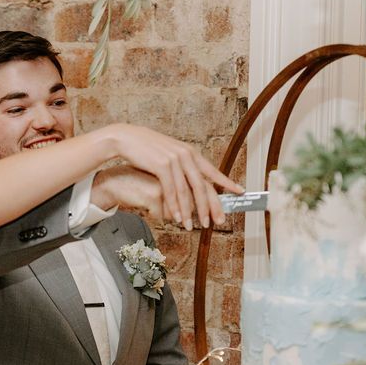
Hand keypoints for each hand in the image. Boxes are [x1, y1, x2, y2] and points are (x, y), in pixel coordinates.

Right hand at [101, 124, 243, 228]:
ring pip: (187, 191)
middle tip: (217, 221)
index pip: (212, 171)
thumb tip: (190, 178)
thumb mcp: (168, 153)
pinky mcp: (162, 166)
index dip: (227, 182)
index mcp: (190, 152)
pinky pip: (172, 191)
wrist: (126, 138)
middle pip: (203, 185)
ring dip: (191, 212)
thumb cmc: (145, 148)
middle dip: (210, 206)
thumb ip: (181, 165)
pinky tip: (178, 218)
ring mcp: (175, 160)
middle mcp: (186, 155)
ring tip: (193, 226)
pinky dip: (176, 207)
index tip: (240, 192)